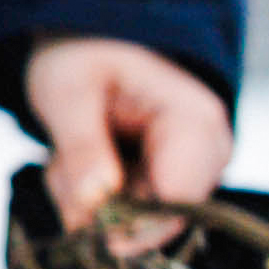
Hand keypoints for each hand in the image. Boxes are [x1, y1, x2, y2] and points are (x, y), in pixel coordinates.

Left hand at [23, 36, 234, 255]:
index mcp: (196, 122)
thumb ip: (82, 148)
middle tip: (61, 167)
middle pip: (157, 218)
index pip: (182, 200)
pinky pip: (129, 216)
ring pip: (137, 222)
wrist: (94, 44)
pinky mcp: (172, 186)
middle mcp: (208, 154)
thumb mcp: (68, 91)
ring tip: (66, 157)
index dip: (133, 223)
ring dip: (88, 201)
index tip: (84, 223)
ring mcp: (193, 173)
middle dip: (98, 206)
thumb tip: (96, 203)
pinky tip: (80, 164)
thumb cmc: (86, 55)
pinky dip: (93, 199)